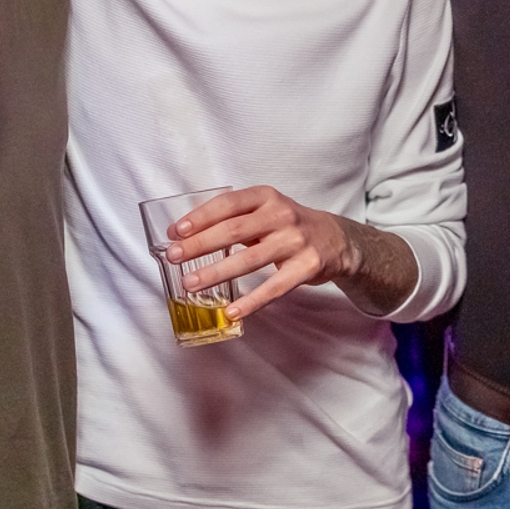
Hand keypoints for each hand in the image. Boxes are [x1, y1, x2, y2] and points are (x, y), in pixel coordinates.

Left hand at [162, 186, 357, 320]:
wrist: (336, 239)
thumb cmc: (288, 226)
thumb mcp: (265, 210)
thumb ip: (232, 218)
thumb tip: (184, 235)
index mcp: (266, 197)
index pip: (228, 204)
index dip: (200, 217)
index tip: (175, 231)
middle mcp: (282, 215)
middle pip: (234, 231)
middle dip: (199, 245)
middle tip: (173, 256)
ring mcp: (296, 241)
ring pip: (250, 260)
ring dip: (216, 273)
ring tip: (191, 284)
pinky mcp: (307, 267)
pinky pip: (275, 287)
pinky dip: (252, 301)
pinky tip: (232, 311)